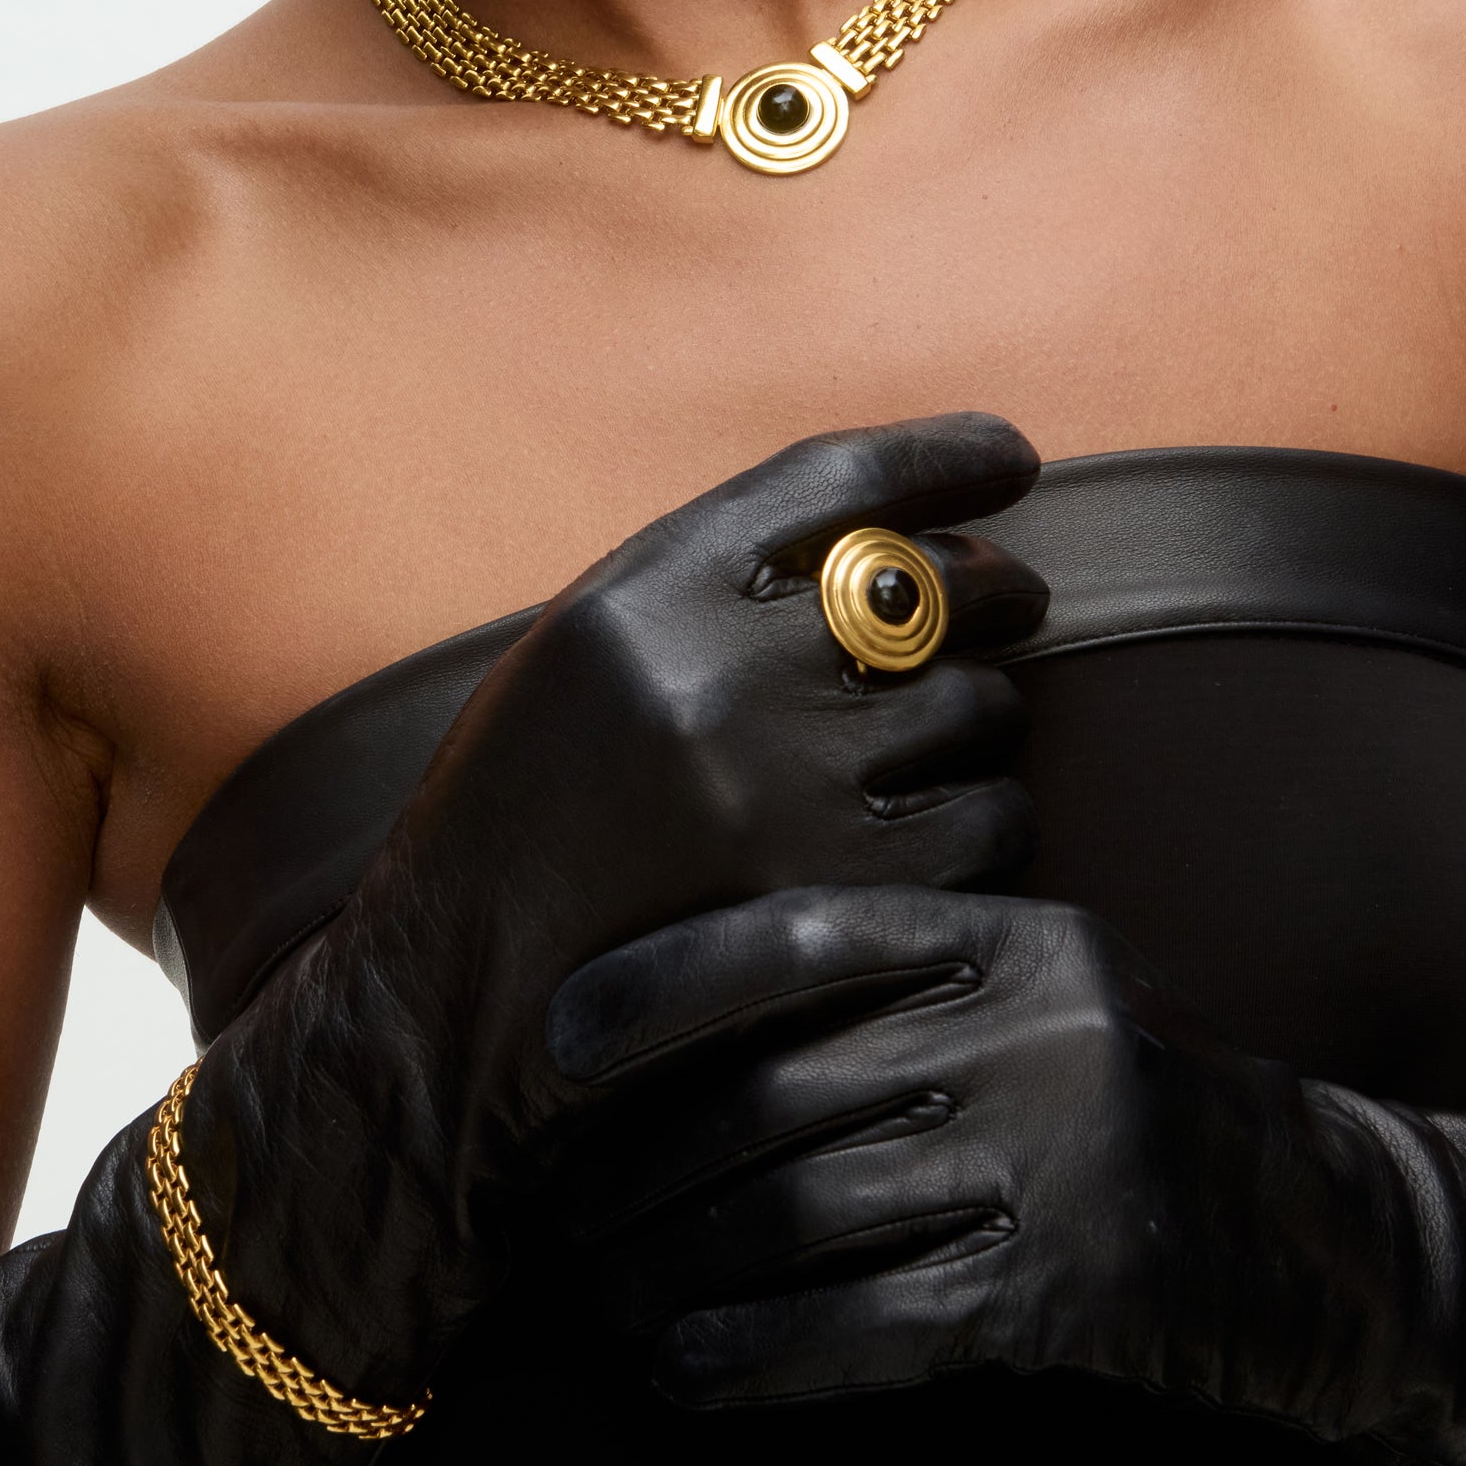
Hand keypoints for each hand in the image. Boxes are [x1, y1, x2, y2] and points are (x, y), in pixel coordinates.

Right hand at [187, 417, 1048, 1390]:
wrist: (456, 1010)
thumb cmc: (525, 824)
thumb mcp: (585, 662)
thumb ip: (714, 592)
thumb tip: (914, 545)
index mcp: (643, 596)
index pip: (839, 479)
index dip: (946, 454)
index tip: (1009, 457)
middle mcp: (717, 677)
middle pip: (940, 586)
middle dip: (998, 588)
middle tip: (1010, 602)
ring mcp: (783, 793)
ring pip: (981, 707)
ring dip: (981, 717)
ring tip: (936, 744)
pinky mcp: (839, 902)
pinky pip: (990, 825)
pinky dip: (985, 822)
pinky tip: (938, 839)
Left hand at [552, 882, 1465, 1465]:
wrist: (1311, 1233)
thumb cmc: (1106, 1104)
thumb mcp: (1025, 1004)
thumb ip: (889, 988)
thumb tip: (667, 1019)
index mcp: (1013, 933)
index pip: (802, 936)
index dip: (664, 984)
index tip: (556, 1039)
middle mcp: (1036, 1027)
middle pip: (778, 1093)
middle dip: (638, 1168)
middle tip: (552, 1215)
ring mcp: (1059, 1160)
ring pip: (803, 1216)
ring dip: (674, 1272)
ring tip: (601, 1301)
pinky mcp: (1067, 1292)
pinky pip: (867, 1327)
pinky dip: (757, 1357)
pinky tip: (685, 1374)